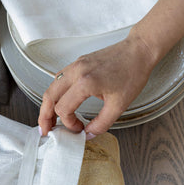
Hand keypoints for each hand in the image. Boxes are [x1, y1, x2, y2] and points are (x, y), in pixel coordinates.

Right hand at [38, 33, 156, 137]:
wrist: (138, 51)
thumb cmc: (132, 73)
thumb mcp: (119, 105)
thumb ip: (102, 123)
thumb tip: (89, 134)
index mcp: (85, 83)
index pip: (63, 109)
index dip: (68, 124)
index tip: (78, 129)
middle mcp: (76, 72)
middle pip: (49, 97)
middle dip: (45, 116)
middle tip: (45, 130)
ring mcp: (74, 66)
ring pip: (51, 88)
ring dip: (48, 105)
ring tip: (49, 119)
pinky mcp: (77, 63)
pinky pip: (58, 80)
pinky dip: (55, 93)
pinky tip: (60, 101)